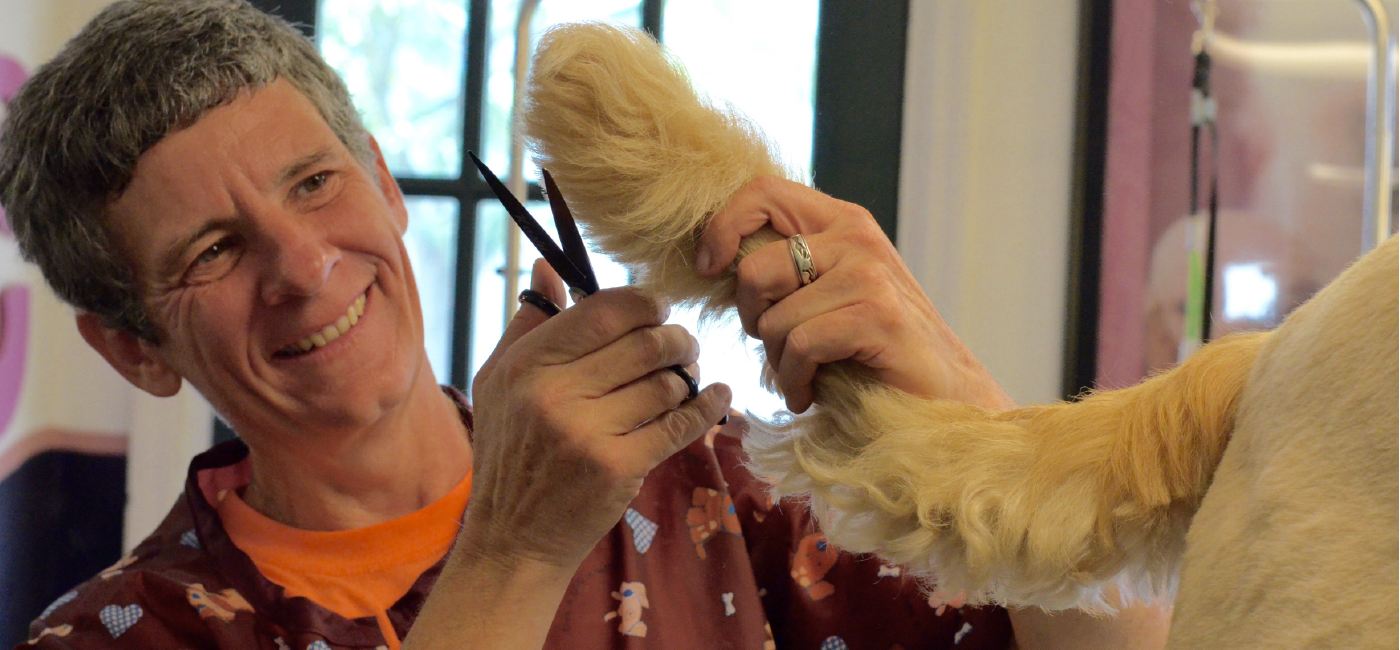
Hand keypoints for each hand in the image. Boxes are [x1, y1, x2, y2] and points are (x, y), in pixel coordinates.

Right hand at [464, 259, 731, 568]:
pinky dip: (707, 408)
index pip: (605, 310)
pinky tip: (718, 396)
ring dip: (689, 376)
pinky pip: (680, 425)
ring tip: (687, 377)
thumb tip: (549, 266)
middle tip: (683, 344)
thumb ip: (529, 322)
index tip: (660, 308)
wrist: (513, 537)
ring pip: (668, 383)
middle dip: (677, 338)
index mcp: (527, 364)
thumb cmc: (510, 451)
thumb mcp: (498, 380)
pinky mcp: (619, 468)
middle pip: (646, 343)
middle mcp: (555, 394)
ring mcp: (588, 433)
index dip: (645, 302)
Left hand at [695, 177, 1010, 411]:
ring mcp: (868, 273)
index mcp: (840, 221)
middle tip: (779, 346)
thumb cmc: (870, 351)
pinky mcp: (877, 314)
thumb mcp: (823, 294)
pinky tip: (811, 393)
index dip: (721, 226)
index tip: (710, 270)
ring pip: (774, 319)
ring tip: (804, 376)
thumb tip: (715, 260)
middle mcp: (855, 236)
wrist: (942, 396)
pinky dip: (795, 381)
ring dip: (778, 362)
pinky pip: (799, 347)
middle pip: (755, 268)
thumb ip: (784, 268)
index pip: (761, 191)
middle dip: (752, 319)